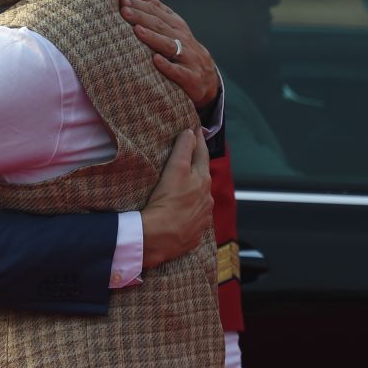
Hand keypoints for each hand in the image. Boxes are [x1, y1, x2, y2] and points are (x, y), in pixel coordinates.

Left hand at [120, 0, 219, 108]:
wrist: (209, 80)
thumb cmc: (185, 52)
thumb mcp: (177, 31)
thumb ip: (162, 15)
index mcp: (178, 27)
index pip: (158, 12)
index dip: (141, 5)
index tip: (124, 0)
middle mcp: (183, 39)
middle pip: (160, 26)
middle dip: (142, 17)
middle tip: (124, 10)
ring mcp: (188, 58)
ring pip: (168, 45)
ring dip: (152, 37)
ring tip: (137, 30)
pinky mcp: (190, 77)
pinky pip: (178, 72)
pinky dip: (167, 66)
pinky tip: (156, 60)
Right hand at [140, 130, 212, 267]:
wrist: (160, 238)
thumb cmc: (167, 201)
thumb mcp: (175, 169)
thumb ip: (184, 149)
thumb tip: (191, 133)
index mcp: (203, 180)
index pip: (202, 155)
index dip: (198, 141)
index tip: (196, 130)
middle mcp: (207, 198)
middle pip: (203, 177)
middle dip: (198, 167)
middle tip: (190, 158)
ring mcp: (202, 217)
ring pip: (201, 198)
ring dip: (195, 190)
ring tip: (185, 187)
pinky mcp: (194, 233)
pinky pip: (195, 218)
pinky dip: (191, 211)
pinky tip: (183, 212)